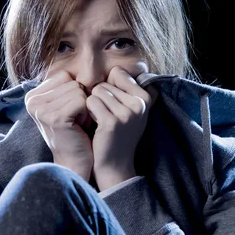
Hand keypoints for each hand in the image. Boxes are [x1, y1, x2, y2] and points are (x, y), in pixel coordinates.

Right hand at [24, 70, 93, 180]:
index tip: (70, 111)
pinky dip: (86, 113)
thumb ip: (64, 85)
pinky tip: (79, 126)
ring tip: (76, 123)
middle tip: (75, 119)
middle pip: (72, 81)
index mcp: (32, 95)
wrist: (75, 161)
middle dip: (80, 99)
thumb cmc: (75, 131)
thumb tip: (78, 57)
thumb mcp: (64, 103)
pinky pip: (82, 100)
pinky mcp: (55, 118)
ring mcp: (41, 110)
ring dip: (84, 107)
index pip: (65, 75)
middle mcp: (32, 101)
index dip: (74, 91)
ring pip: (78, 90)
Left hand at [86, 66, 158, 190]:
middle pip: (106, 82)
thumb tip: (115, 69)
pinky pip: (91, 101)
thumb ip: (127, 89)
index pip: (118, 72)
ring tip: (101, 120)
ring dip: (93, 104)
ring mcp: (127, 113)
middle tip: (107, 116)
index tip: (114, 104)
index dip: (110, 86)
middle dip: (101, 97)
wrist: (115, 164)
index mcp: (146, 97)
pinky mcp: (112, 122)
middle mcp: (139, 104)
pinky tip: (95, 124)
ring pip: (97, 91)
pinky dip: (88, 111)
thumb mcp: (132, 110)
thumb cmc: (119, 134)